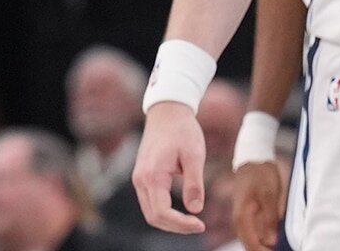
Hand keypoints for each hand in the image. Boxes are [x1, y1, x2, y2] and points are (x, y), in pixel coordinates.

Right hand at [131, 101, 206, 233]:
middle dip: (176, 226)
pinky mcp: (143, 177)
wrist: (168, 112)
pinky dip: (164, 212)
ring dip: (170, 221)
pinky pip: (150, 202)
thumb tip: (196, 209)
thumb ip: (194, 182)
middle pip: (153, 217)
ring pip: (150, 212)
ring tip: (192, 222)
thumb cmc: (183, 130)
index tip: (200, 225)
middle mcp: (140, 181)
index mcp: (152, 176)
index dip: (180, 224)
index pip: (162, 212)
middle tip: (198, 226)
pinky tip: (182, 212)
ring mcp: (139, 179)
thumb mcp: (194, 155)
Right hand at [232, 160, 286, 250]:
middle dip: (266, 250)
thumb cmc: (261, 174)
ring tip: (282, 246)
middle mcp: (240, 222)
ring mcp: (243, 219)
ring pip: (254, 239)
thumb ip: (269, 219)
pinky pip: (256, 231)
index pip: (252, 246)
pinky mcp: (249, 215)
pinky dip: (266, 236)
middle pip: (252, 245)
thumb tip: (271, 242)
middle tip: (283, 249)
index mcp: (242, 219)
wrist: (253, 159)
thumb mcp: (269, 195)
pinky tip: (277, 238)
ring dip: (266, 245)